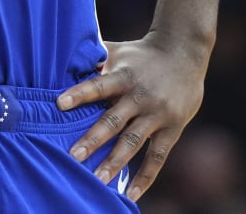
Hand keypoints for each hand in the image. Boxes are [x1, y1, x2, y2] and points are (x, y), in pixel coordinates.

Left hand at [56, 31, 210, 201]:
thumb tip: (63, 62)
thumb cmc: (142, 53)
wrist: (185, 52)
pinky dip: (145, 177)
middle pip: (114, 120)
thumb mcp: (119, 51)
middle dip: (93, 139)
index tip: (59, 103)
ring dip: (115, 162)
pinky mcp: (172, 128)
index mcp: (125, 76)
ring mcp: (157, 114)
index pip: (100, 85)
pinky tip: (131, 194)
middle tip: (73, 157)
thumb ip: (94, 59)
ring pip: (133, 141)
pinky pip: (157, 156)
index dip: (80, 94)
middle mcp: (141, 96)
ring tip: (98, 180)